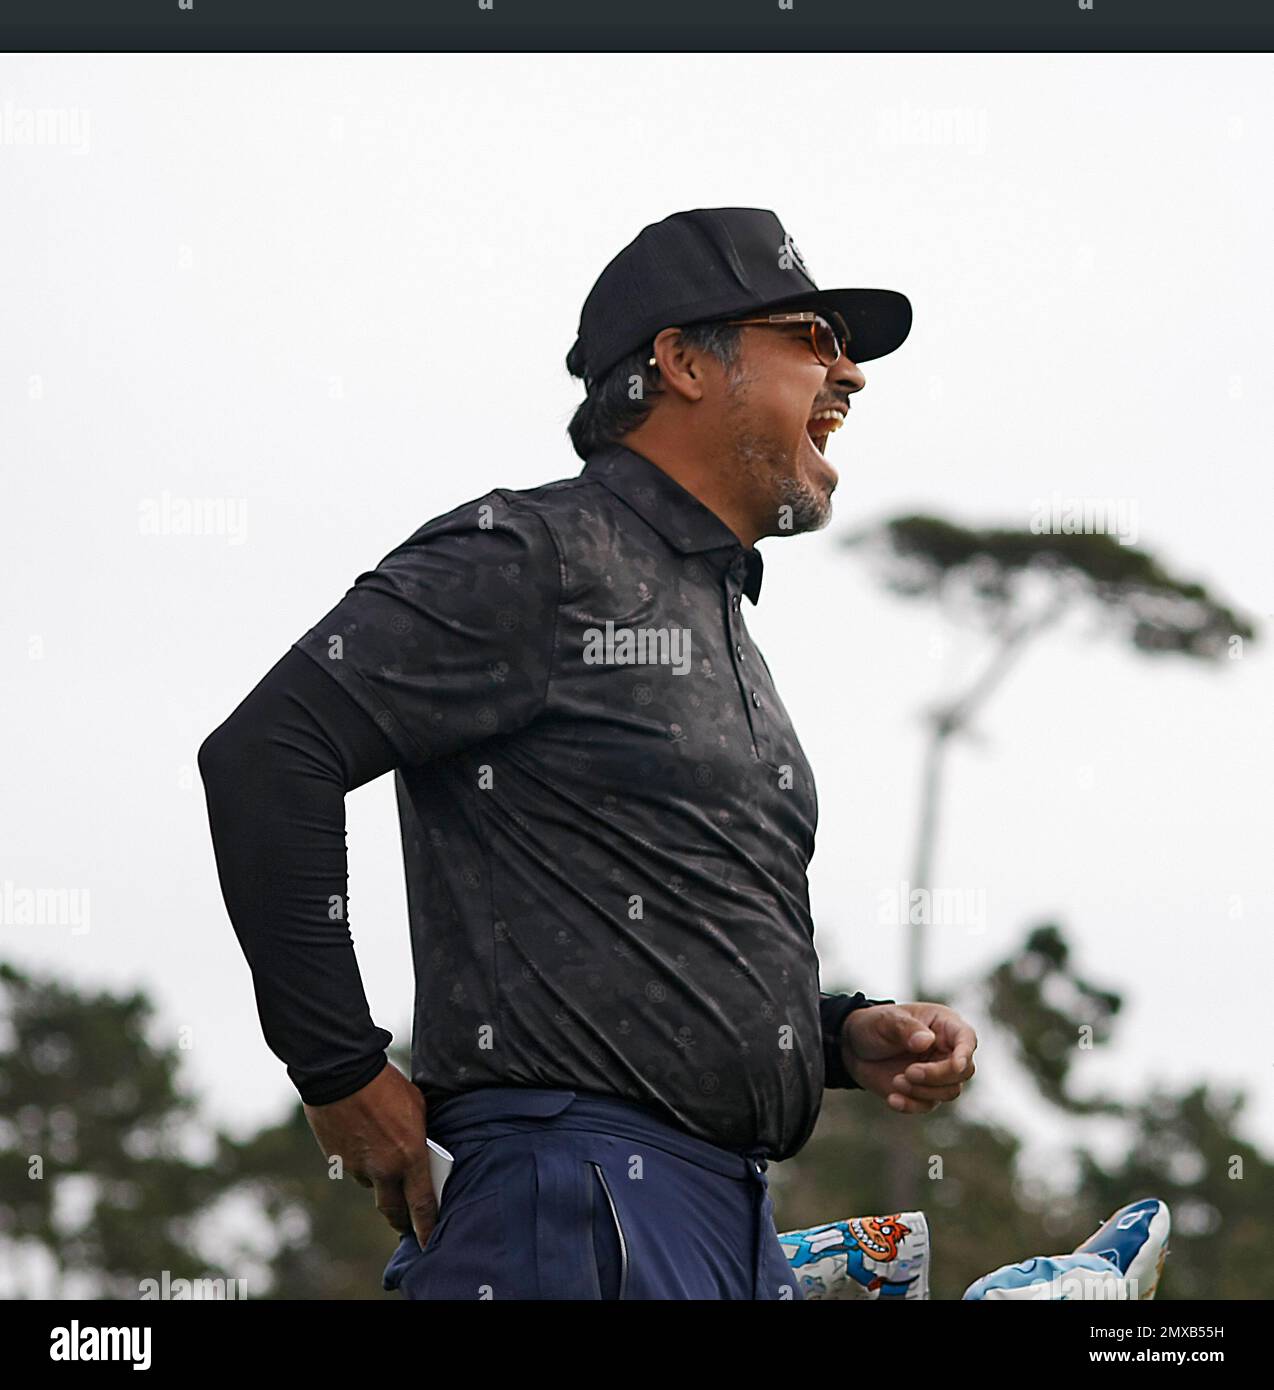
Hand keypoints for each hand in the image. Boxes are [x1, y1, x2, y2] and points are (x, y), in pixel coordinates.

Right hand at [302, 1060, 438, 1248]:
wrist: (341, 1073)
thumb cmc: (386, 1085)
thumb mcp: (417, 1107)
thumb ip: (419, 1136)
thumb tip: (421, 1150)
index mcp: (409, 1157)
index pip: (422, 1205)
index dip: (427, 1228)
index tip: (429, 1243)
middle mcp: (383, 1170)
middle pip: (393, 1210)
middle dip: (400, 1218)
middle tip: (405, 1219)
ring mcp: (358, 1168)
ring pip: (372, 1185)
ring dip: (379, 1178)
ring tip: (381, 1151)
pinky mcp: (337, 1161)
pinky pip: (353, 1168)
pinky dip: (361, 1161)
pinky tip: (362, 1137)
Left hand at [841, 1002, 976, 1113]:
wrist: (852, 1047)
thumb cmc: (873, 1025)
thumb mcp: (885, 1021)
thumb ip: (905, 1029)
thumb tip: (927, 1041)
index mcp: (943, 1025)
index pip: (966, 1038)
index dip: (965, 1053)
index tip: (956, 1065)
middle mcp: (946, 1050)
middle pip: (963, 1071)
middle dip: (938, 1076)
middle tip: (909, 1073)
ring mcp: (937, 1073)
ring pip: (950, 1091)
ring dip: (923, 1091)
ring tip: (896, 1081)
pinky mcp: (924, 1092)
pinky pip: (928, 1105)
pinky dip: (911, 1105)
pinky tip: (892, 1099)